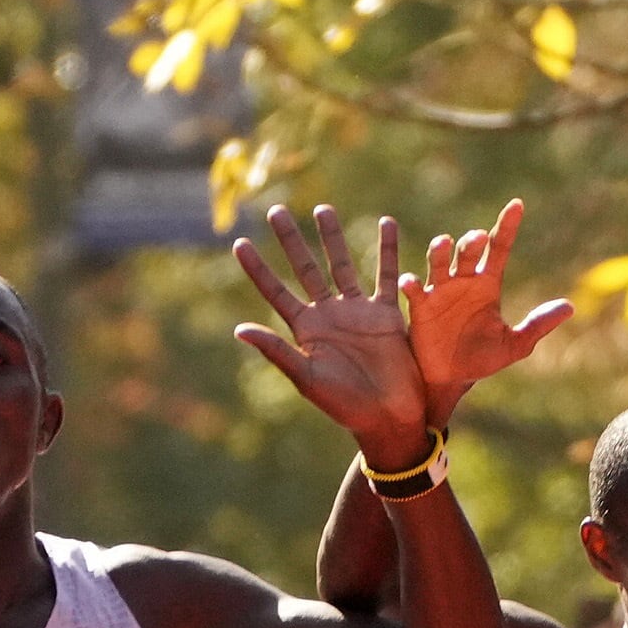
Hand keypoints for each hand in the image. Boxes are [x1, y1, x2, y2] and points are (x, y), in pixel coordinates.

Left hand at [233, 206, 433, 471]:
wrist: (389, 417)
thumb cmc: (345, 405)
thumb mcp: (307, 378)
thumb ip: (277, 351)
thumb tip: (239, 329)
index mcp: (306, 330)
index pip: (276, 291)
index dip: (257, 269)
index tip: (239, 243)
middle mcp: (329, 315)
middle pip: (306, 269)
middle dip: (291, 240)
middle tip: (276, 211)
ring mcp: (357, 311)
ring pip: (342, 264)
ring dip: (333, 237)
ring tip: (322, 209)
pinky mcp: (386, 314)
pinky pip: (387, 276)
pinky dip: (387, 250)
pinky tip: (386, 223)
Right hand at [400, 199, 571, 430]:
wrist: (453, 379)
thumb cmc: (483, 358)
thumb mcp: (515, 345)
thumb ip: (538, 325)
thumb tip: (570, 307)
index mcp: (487, 284)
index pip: (499, 248)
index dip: (507, 226)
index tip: (517, 205)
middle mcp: (463, 281)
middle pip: (468, 251)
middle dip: (471, 242)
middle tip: (477, 238)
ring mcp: (440, 291)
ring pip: (438, 262)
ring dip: (440, 251)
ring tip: (445, 244)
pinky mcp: (420, 307)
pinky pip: (414, 291)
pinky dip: (412, 284)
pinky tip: (412, 283)